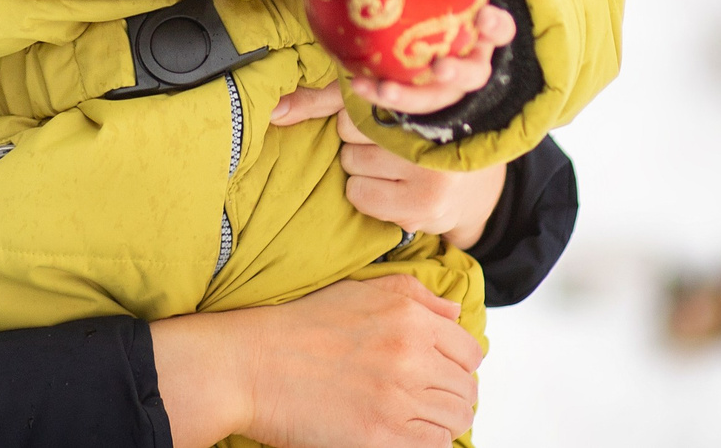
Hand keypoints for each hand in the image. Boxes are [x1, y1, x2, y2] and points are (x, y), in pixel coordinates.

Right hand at [149, 276, 480, 447]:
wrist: (250, 365)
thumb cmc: (297, 327)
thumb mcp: (359, 289)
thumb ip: (415, 294)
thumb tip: (453, 312)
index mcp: (408, 316)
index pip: (470, 351)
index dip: (458, 365)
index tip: (440, 372)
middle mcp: (410, 353)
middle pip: (466, 389)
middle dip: (451, 395)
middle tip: (425, 399)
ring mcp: (398, 397)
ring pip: (455, 420)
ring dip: (440, 421)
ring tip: (414, 419)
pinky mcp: (382, 436)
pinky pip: (435, 446)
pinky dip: (427, 443)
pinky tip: (404, 433)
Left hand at [271, 87, 507, 247]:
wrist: (473, 183)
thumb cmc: (414, 134)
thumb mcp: (379, 104)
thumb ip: (323, 100)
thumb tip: (273, 111)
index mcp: (420, 98)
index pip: (355, 107)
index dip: (359, 118)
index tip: (385, 121)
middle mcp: (427, 132)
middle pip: (350, 138)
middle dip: (361, 143)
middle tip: (393, 147)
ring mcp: (426, 173)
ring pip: (352, 168)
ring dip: (364, 170)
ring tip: (396, 169)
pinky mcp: (421, 209)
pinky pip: (359, 196)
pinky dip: (367, 194)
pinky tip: (396, 191)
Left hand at [348, 3, 516, 114]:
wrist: (445, 48)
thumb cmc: (447, 5)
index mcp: (484, 36)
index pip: (500, 30)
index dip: (495, 26)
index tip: (484, 17)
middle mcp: (472, 65)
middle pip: (473, 74)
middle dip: (458, 72)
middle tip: (441, 67)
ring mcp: (448, 89)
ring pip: (435, 97)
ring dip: (410, 96)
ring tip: (386, 89)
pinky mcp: (423, 100)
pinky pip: (402, 101)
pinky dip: (378, 93)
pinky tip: (354, 81)